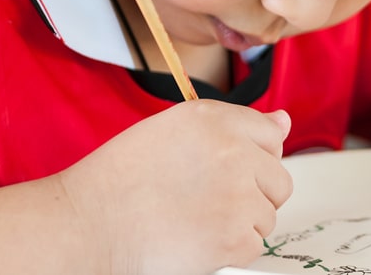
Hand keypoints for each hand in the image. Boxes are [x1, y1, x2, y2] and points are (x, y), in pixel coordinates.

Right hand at [56, 100, 293, 273]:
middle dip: (253, 194)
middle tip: (207, 201)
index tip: (225, 172)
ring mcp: (239, 196)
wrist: (86, 224)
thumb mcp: (173, 131)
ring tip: (194, 219)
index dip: (251, 158)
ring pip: (267, 215)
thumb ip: (233, 126)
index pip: (271, 135)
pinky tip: (196, 239)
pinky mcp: (236, 237)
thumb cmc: (118, 180)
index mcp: (216, 120)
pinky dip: (230, 250)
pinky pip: (254, 245)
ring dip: (240, 222)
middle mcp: (234, 152)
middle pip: (278, 180)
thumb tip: (284, 123)